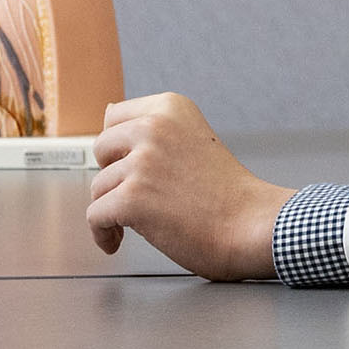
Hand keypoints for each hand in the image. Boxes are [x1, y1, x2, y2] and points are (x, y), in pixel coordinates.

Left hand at [88, 91, 288, 279]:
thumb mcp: (194, 139)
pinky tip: (118, 240)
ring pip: (99, 187)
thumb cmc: (229, 194)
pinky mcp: (132, 198)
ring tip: (143, 222)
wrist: (253, 226)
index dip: (122, 149)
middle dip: (115, 175)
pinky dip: (103, 234)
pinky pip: (95, 217)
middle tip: (144, 195)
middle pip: (101, 150)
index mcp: (171, 107)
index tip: (137, 168)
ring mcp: (142, 163)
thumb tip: (107, 113)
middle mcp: (154, 127)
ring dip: (113, 209)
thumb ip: (154, 129)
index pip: (114, 118)